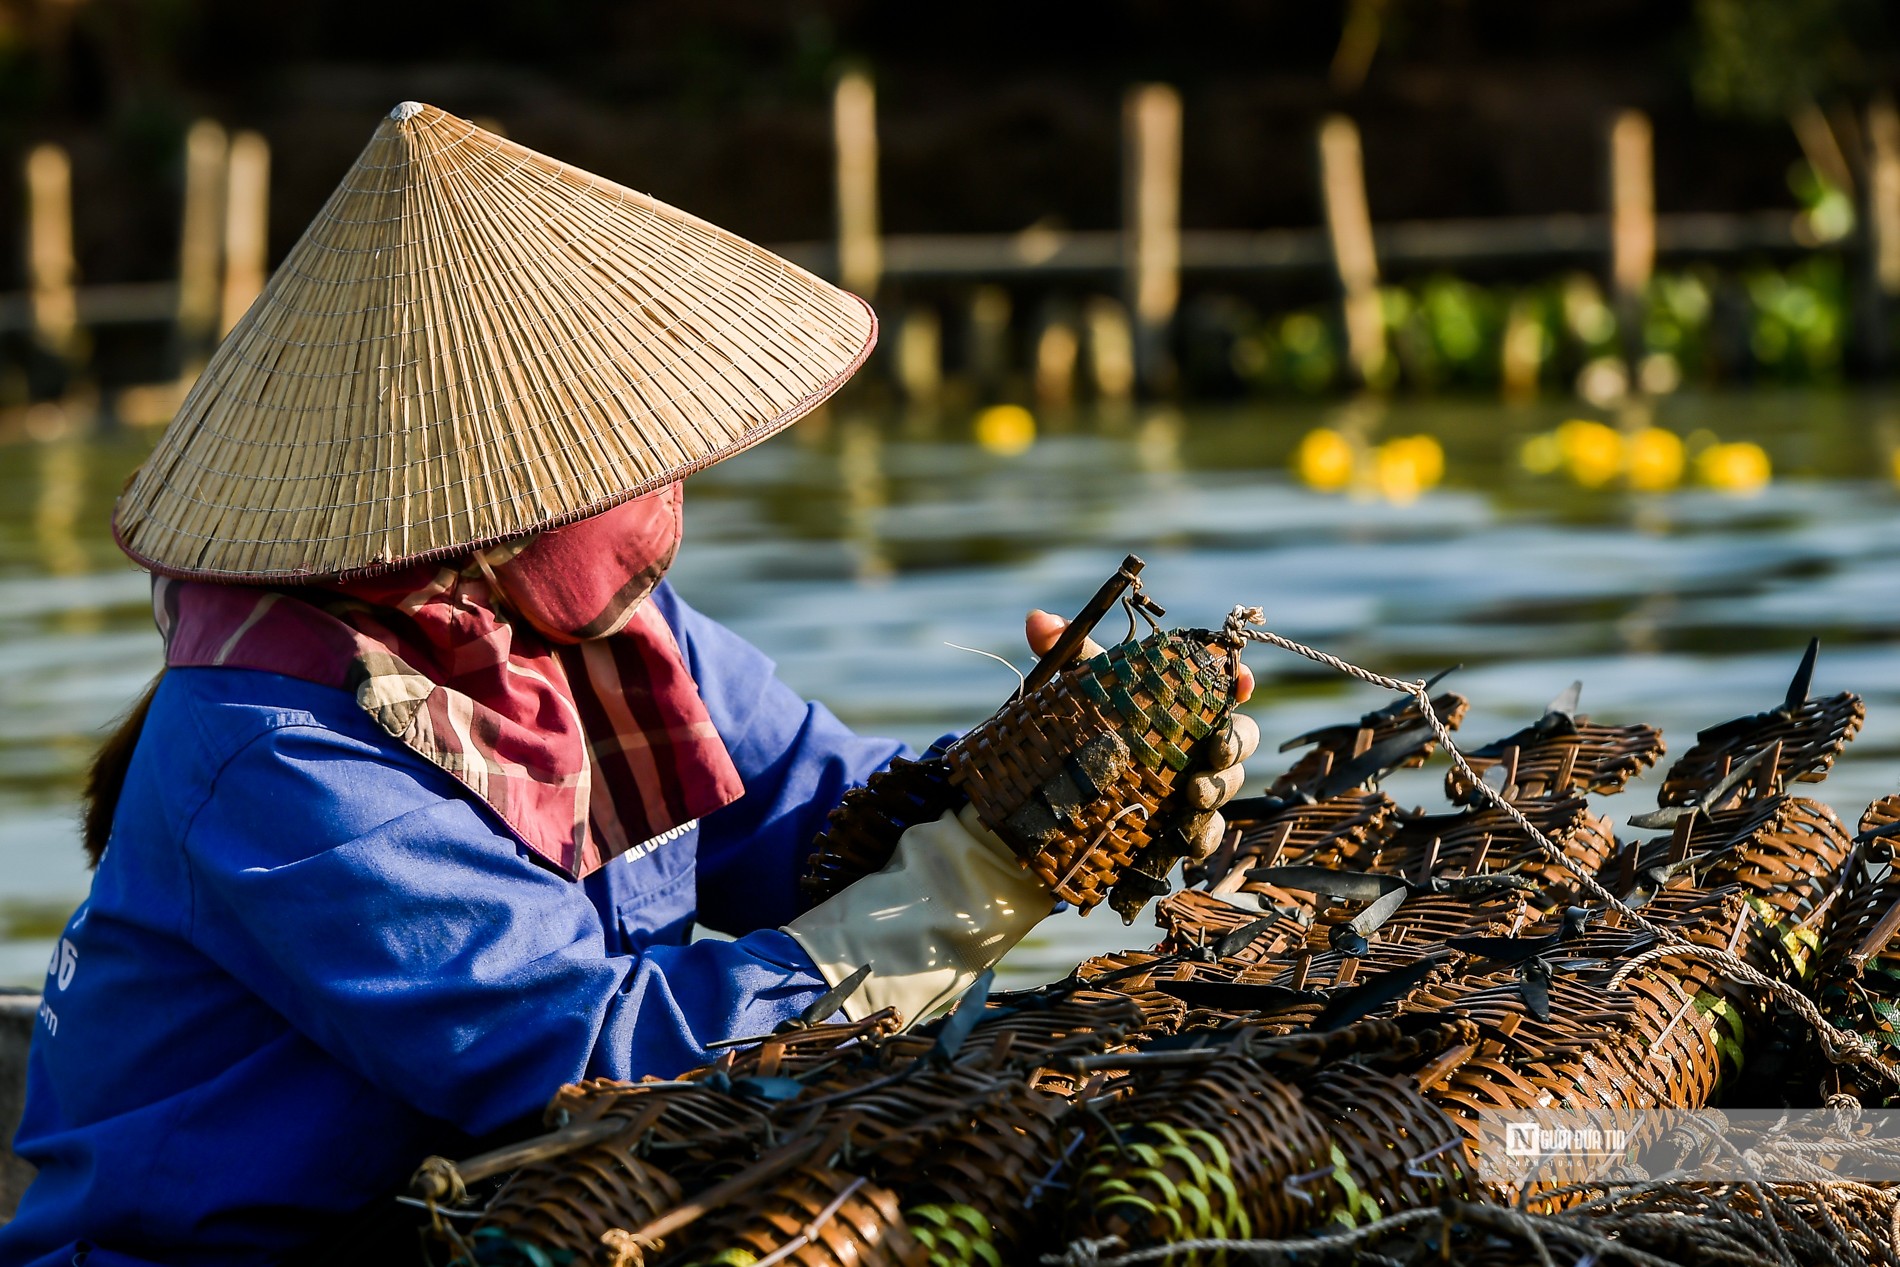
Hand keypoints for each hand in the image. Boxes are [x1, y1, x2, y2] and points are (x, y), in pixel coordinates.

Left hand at [1025, 610, 1257, 860]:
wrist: (1055, 799)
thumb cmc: (1079, 729)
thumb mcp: (1073, 691)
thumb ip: (1063, 653)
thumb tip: (1035, 620)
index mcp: (1182, 704)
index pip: (1222, 686)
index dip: (1238, 680)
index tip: (1242, 680)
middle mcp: (1197, 743)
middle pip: (1241, 736)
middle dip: (1236, 742)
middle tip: (1215, 751)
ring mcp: (1195, 788)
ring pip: (1229, 784)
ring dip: (1218, 788)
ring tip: (1193, 794)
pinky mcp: (1182, 829)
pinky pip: (1209, 833)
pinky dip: (1202, 835)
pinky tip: (1185, 837)